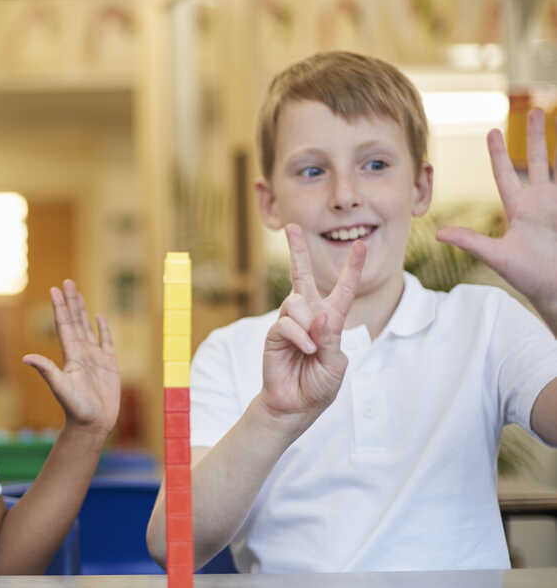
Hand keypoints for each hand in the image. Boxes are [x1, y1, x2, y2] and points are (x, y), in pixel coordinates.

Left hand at [22, 280, 120, 435]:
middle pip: (75, 320)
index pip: (64, 325)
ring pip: (88, 327)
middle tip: (67, 281)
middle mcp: (81, 352)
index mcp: (70, 355)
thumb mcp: (61, 387)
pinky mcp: (109, 365)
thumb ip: (47, 370)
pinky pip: (107, 342)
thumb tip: (26, 358)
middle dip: (71, 301)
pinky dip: (103, 329)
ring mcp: (95, 357)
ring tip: (78, 293)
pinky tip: (99, 317)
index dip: (60, 306)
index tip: (54, 288)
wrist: (92, 425)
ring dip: (83, 310)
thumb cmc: (76, 408)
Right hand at [261, 225, 364, 429]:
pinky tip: (306, 350)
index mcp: (331, 321)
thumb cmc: (318, 386)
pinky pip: (287, 323)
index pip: (342, 290)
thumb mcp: (336, 364)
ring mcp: (290, 323)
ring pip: (297, 302)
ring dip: (308, 325)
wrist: (294, 406)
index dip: (351, 268)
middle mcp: (309, 316)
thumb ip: (330, 338)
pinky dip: (300, 336)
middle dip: (297, 251)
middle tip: (292, 226)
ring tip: (311, 348)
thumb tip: (319, 314)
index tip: (358, 245)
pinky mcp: (274, 333)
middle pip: (301, 276)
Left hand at [437, 108, 556, 316]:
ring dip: (556, 146)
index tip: (492, 131)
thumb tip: (438, 233)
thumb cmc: (530, 276)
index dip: (498, 153)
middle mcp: (540, 203)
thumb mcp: (498, 256)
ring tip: (556, 116)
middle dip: (535, 136)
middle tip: (531, 110)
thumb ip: (470, 242)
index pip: (505, 174)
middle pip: (536, 161)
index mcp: (519, 209)